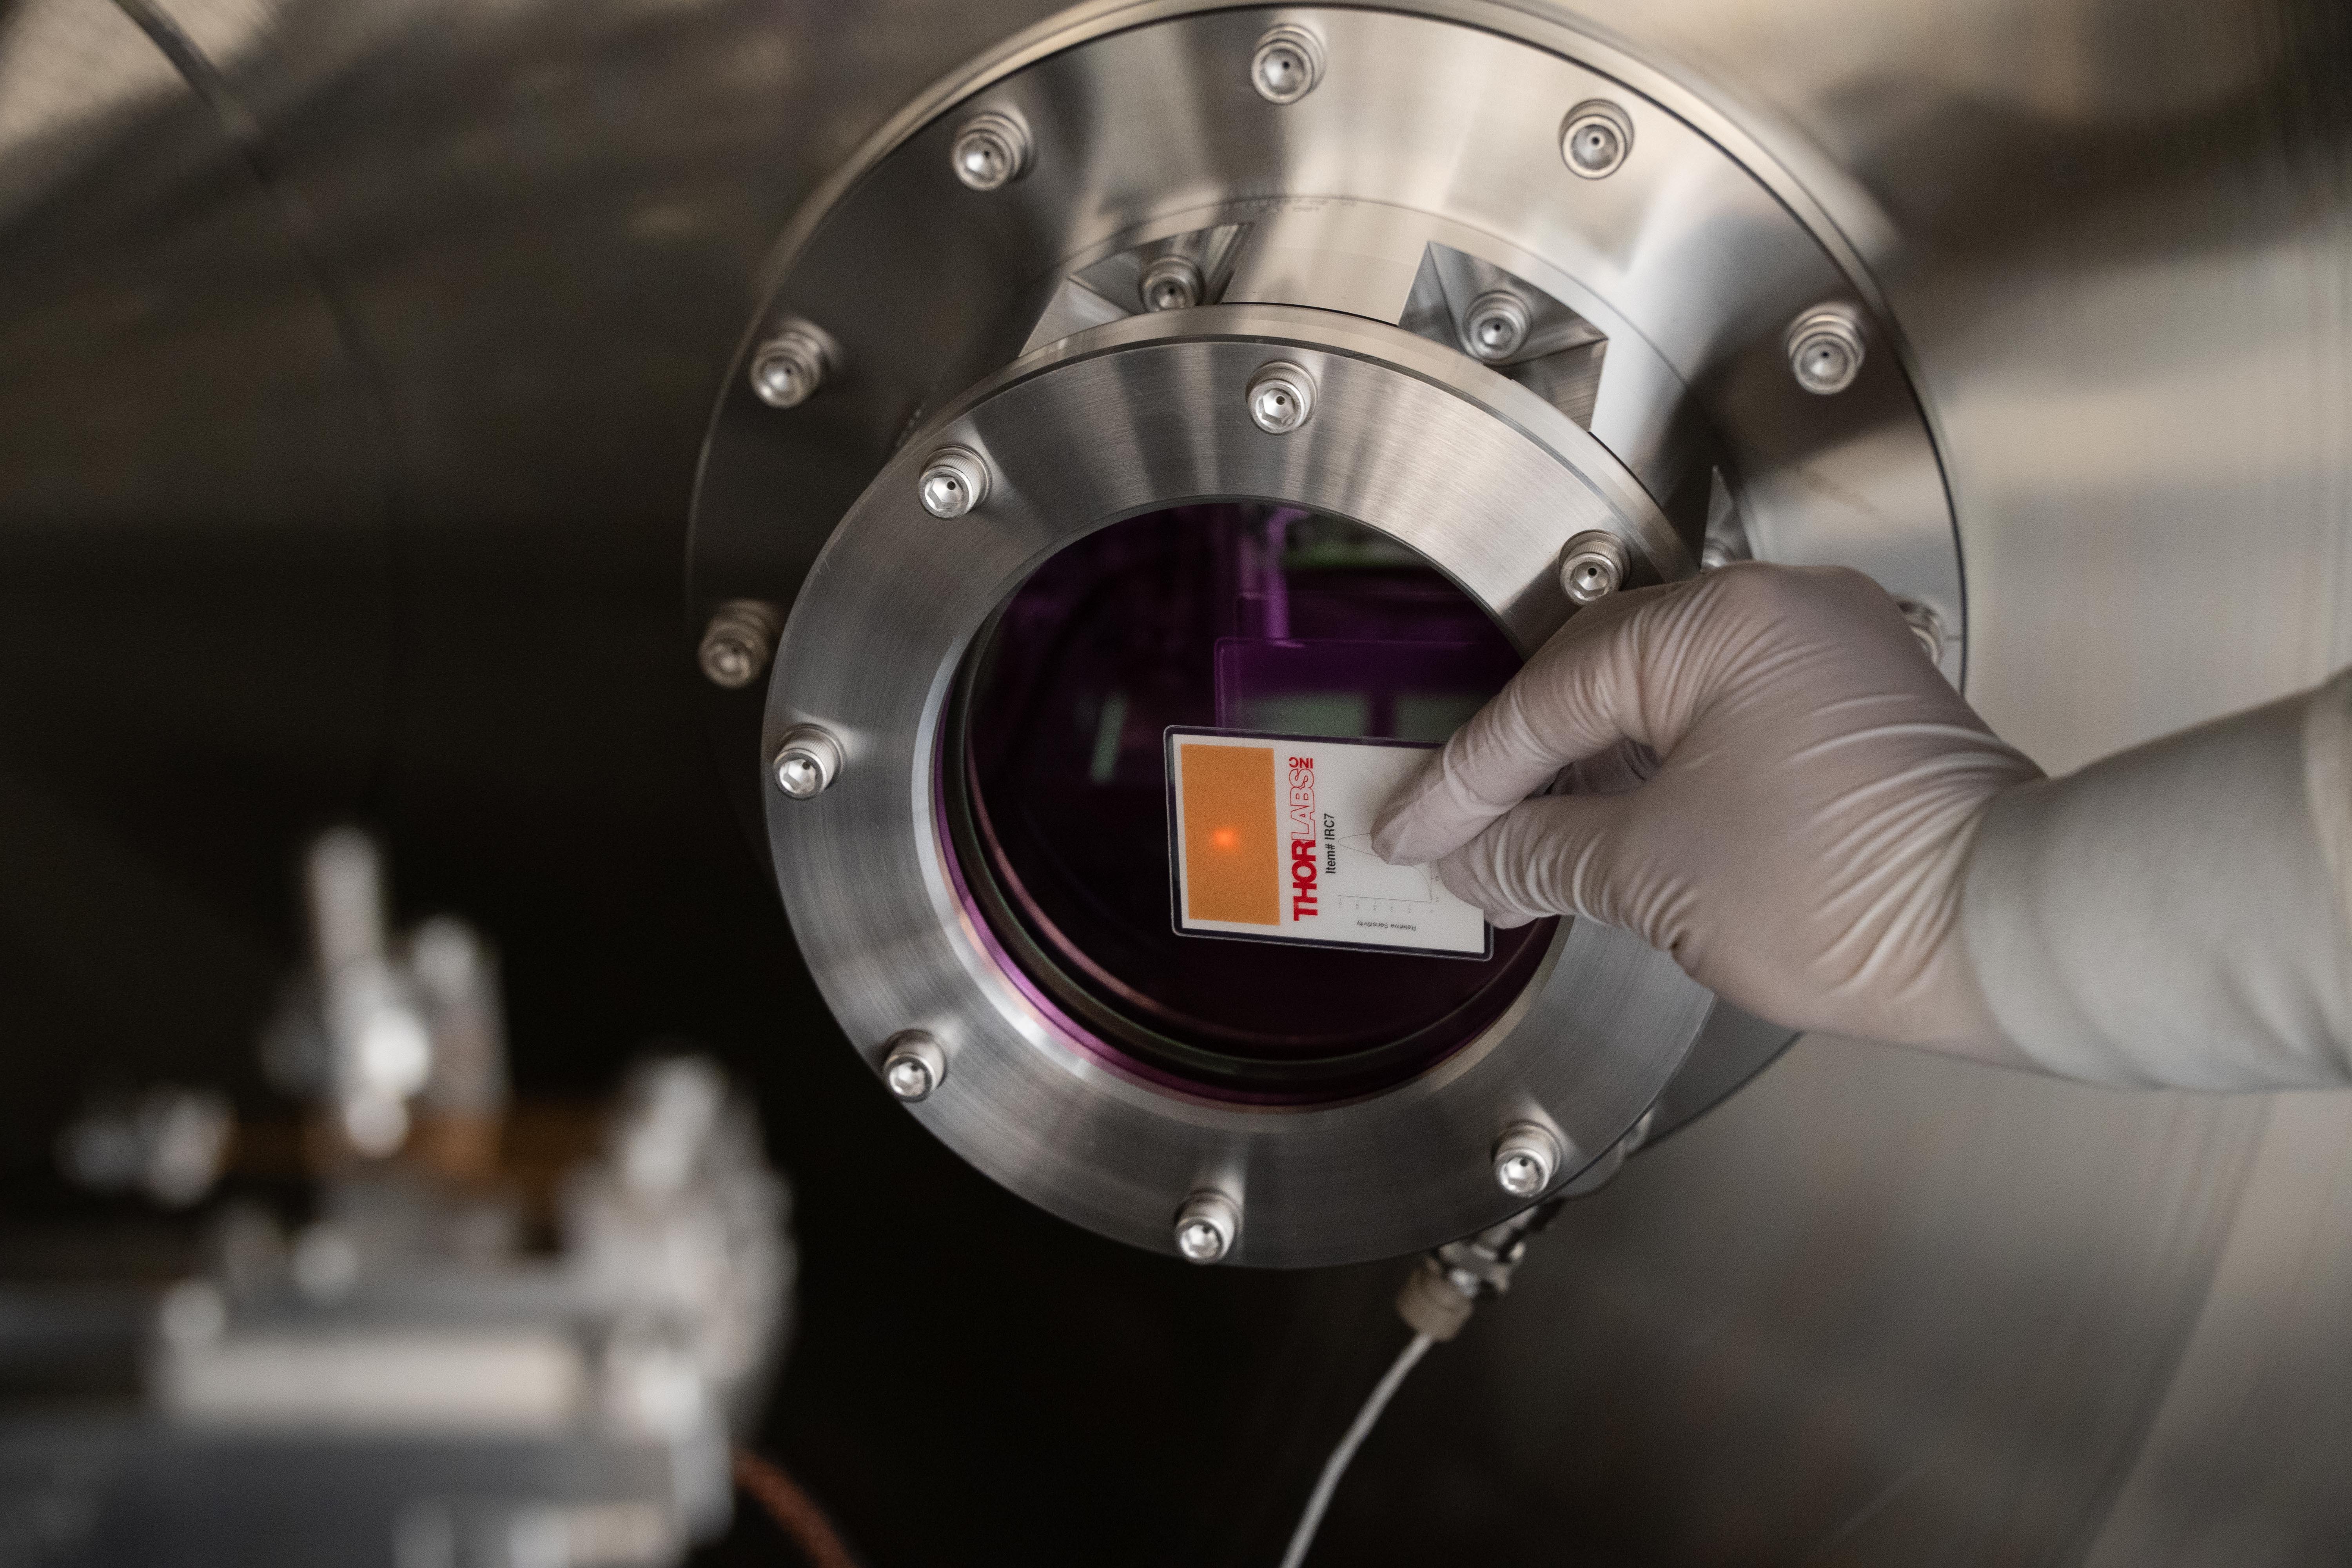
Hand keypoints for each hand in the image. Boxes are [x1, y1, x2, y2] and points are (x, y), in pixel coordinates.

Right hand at [1371, 563, 2043, 1058]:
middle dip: (1521, 768)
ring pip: (1662, 701)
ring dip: (1589, 774)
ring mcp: (1827, 657)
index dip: (1469, 778)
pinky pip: (1722, 722)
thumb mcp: (1655, 875)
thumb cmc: (1857, 892)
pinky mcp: (1853, 713)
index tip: (1416, 831)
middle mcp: (1783, 614)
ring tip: (1521, 847)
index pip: (1553, 696)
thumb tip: (1475, 858)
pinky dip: (1657, 774)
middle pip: (1602, 680)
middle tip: (1452, 833)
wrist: (2010, 937)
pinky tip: (1611, 831)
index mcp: (1727, 622)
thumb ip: (1543, 852)